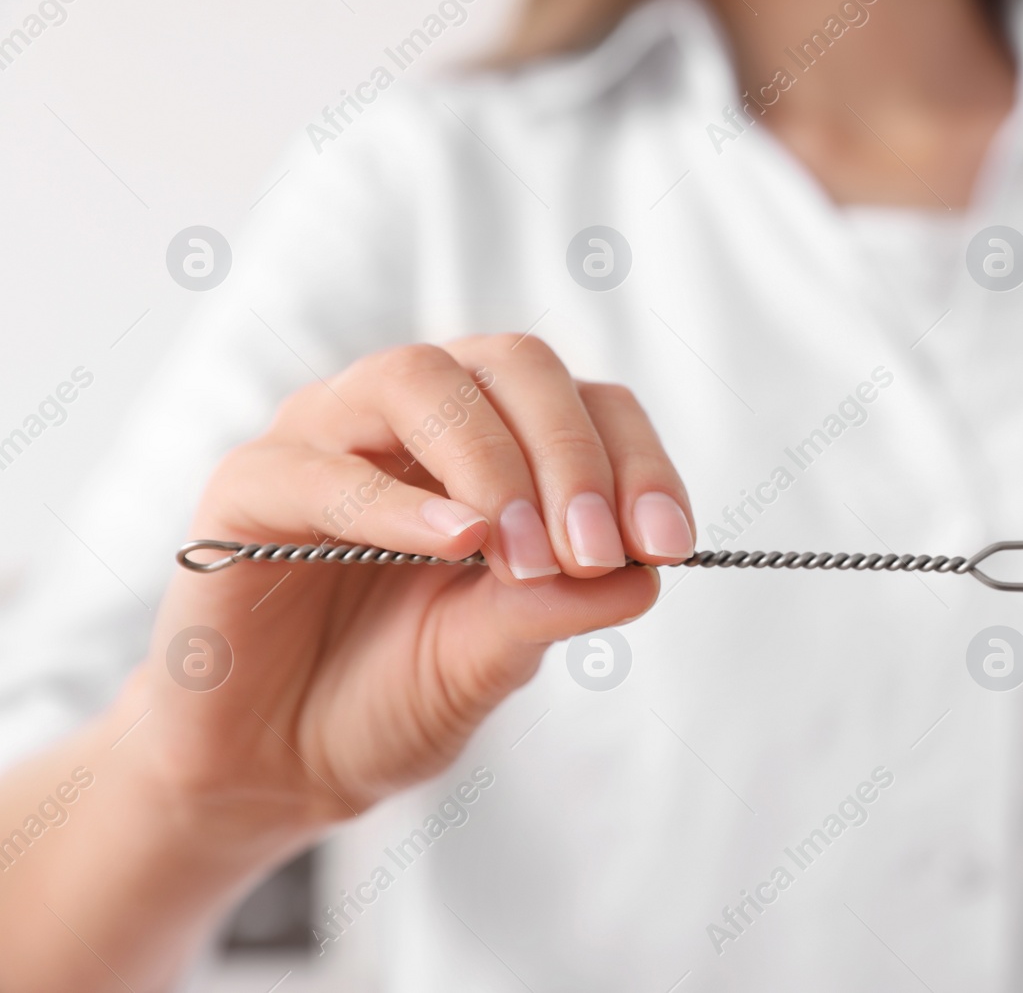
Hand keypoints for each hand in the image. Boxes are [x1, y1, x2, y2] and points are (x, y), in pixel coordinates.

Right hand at [138, 335, 693, 831]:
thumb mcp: (493, 657)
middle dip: (571, 454)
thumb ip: (557, 607)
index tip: (667, 545)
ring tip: (525, 551)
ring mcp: (326, 438)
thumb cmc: (390, 693)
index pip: (588, 404)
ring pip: (417, 379)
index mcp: (494, 443)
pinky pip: (319, 465)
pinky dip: (394, 502)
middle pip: (512, 365)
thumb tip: (645, 574)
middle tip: (595, 550)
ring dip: (490, 460)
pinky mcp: (247, 487)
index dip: (636, 462)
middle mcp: (413, 419)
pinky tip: (453, 544)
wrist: (277, 765)